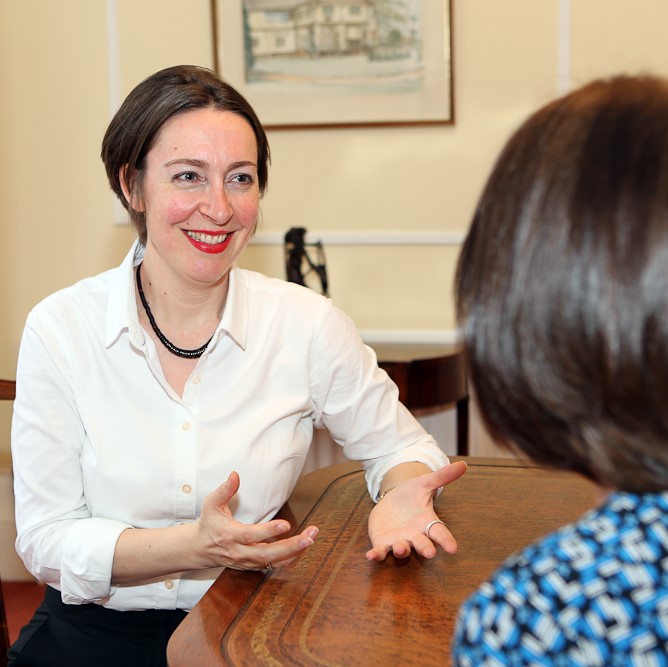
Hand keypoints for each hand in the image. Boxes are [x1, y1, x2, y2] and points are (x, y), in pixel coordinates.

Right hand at [195, 471, 318, 570]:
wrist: (200, 549)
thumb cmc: (209, 523)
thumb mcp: (212, 504)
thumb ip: (224, 490)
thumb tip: (235, 474)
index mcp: (229, 536)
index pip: (250, 535)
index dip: (268, 531)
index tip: (286, 524)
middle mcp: (240, 552)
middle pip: (267, 554)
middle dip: (290, 547)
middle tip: (309, 537)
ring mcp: (247, 561)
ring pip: (273, 561)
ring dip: (295, 551)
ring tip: (312, 538)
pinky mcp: (253, 566)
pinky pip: (275, 565)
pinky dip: (291, 558)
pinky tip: (305, 546)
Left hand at [365, 460, 466, 561]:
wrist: (391, 501)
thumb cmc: (412, 495)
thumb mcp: (424, 483)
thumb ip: (442, 476)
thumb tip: (463, 464)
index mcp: (427, 522)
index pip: (440, 533)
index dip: (447, 541)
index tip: (453, 549)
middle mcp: (415, 535)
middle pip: (422, 544)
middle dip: (425, 548)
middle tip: (430, 553)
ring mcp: (399, 541)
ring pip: (402, 549)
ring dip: (402, 550)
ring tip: (401, 548)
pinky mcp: (382, 543)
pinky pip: (380, 552)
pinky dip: (376, 555)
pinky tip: (370, 556)